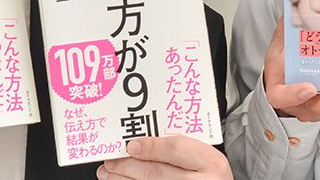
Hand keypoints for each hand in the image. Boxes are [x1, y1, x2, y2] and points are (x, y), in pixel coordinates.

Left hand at [97, 136, 230, 179]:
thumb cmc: (210, 175)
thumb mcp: (204, 157)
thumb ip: (179, 148)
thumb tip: (141, 142)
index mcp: (211, 162)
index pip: (176, 150)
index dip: (150, 147)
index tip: (130, 145)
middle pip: (157, 174)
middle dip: (128, 166)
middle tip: (111, 161)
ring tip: (108, 175)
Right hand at [262, 17, 319, 123]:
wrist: (289, 64)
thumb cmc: (285, 52)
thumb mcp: (282, 36)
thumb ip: (289, 22)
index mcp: (279, 82)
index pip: (280, 95)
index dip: (293, 94)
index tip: (310, 87)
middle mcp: (295, 98)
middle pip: (309, 108)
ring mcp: (312, 103)